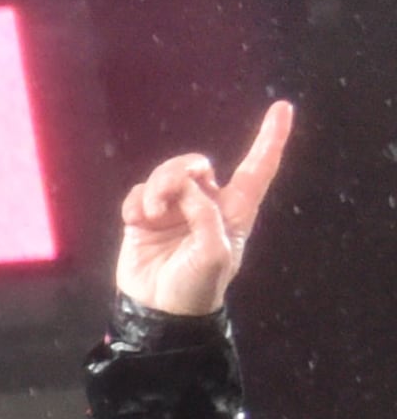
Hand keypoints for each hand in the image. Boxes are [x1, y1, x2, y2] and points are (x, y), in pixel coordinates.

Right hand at [115, 101, 290, 315]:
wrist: (158, 310)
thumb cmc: (197, 288)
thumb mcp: (214, 255)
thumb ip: (205, 216)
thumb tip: (186, 188)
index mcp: (234, 213)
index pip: (257, 169)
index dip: (270, 139)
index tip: (282, 107)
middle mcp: (206, 206)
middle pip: (196, 165)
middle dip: (179, 173)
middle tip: (167, 198)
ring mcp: (174, 211)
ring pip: (165, 175)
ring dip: (156, 189)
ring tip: (150, 215)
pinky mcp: (145, 217)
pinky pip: (139, 192)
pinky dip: (136, 203)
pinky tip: (135, 222)